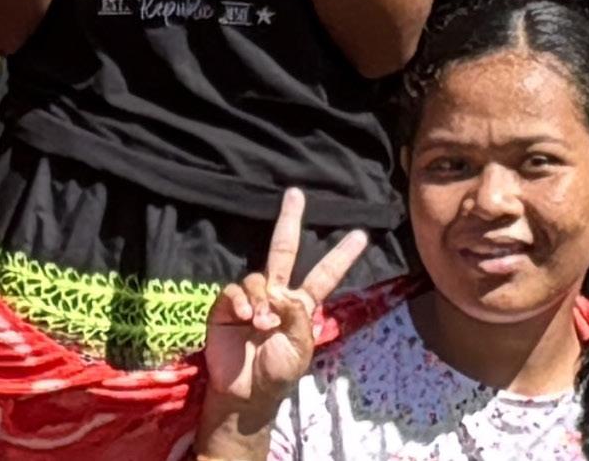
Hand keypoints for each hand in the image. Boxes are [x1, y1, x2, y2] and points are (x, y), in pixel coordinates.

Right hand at [203, 188, 366, 422]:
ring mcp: (252, 297)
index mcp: (300, 304)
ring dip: (261, 297)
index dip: (342, 256)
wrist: (245, 394)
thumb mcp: (298, 350)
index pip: (325, 274)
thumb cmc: (277, 373)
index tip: (361, 235)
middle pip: (284, 249)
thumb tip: (282, 294)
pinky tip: (244, 314)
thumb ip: (297, 320)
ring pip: (258, 277)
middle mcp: (277, 294)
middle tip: (295, 193)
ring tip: (260, 322)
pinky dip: (240, 299)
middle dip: (290, 220)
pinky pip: (234, 290)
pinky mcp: (227, 306)